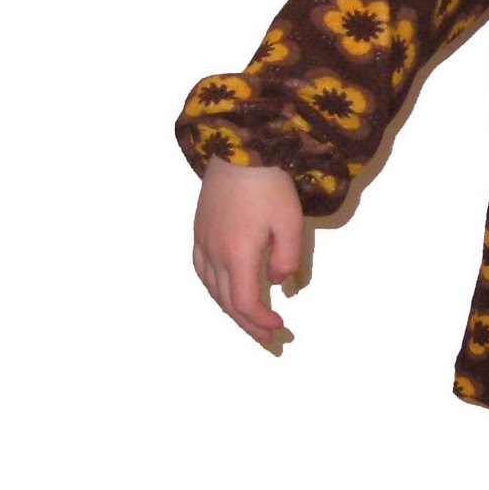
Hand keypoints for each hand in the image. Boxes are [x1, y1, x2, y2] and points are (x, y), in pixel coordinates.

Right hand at [192, 157, 303, 345]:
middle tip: (268, 340)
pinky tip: (223, 291)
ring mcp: (203, 241)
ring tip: (248, 322)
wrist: (239, 148)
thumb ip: (287, 257)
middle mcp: (214, 253)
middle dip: (247, 325)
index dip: (261, 320)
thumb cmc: (268, 184)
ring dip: (229, 310)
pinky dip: (213, 289)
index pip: (244, 302)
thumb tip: (277, 281)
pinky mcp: (199, 230)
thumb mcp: (289, 222)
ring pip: (211, 289)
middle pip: (226, 302)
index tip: (280, 326)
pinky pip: (201, 270)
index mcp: (237, 254)